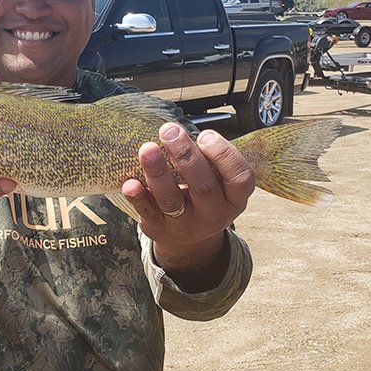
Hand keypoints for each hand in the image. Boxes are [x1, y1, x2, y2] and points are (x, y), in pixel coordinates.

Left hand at [122, 123, 254, 283]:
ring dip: (158, 172)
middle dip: (185, 155)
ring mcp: (186, 224)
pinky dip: (138, 196)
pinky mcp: (160, 228)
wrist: (188, 239)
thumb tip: (179, 130)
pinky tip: (130, 182)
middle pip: (203, 186)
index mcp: (234, 198)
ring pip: (172, 199)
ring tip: (147, 149)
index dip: (224, 155)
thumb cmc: (204, 196)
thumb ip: (208, 160)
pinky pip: (148, 212)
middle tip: (169, 131)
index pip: (240, 178)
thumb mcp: (219, 183)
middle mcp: (213, 214)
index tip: (205, 135)